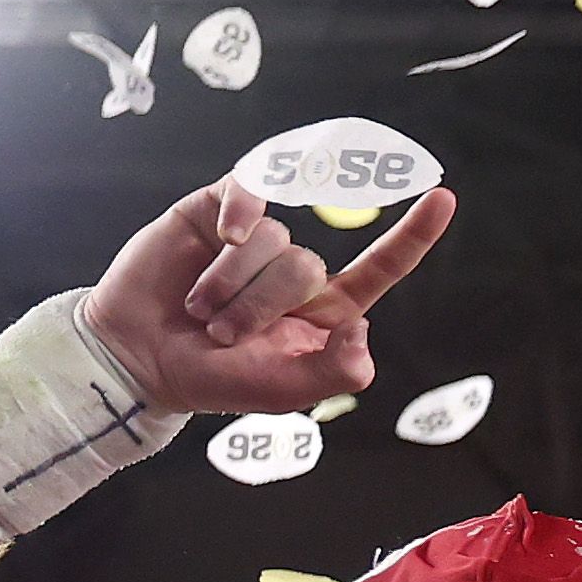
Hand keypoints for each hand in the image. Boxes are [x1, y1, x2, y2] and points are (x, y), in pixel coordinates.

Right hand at [86, 177, 460, 417]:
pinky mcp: (217, 212)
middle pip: (308, 266)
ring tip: (199, 310)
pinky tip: (223, 236)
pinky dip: (241, 212)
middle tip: (220, 333)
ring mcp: (255, 239)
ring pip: (272, 240)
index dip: (412, 234)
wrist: (137, 357)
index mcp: (324, 310)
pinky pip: (248, 191)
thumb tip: (362, 330)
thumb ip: (334, 371)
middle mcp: (294, 270)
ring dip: (230, 284)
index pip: (380, 267)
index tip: (444, 197)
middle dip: (260, 306)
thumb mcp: (282, 390)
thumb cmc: (212, 377)